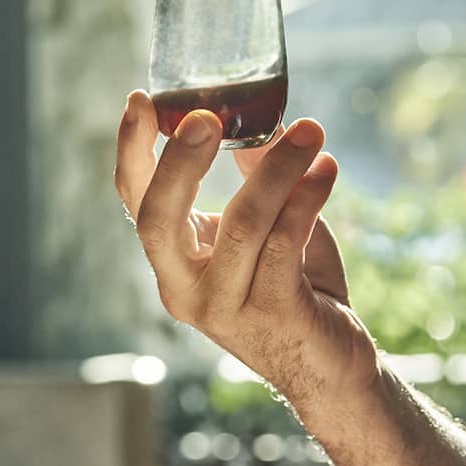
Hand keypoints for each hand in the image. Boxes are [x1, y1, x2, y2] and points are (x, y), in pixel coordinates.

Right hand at [114, 90, 379, 409]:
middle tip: (208, 115)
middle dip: (181, 162)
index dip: (133, 151)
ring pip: (241, 225)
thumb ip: (257, 177)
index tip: (142, 100)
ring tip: (311, 131)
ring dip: (278, 170)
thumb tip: (259, 116)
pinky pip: (284, 246)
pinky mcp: (273, 314)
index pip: (135, 200)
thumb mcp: (270, 224)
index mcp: (173, 261)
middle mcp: (184, 288)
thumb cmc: (297, 287)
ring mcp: (225, 306)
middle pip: (158, 218)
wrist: (332, 365)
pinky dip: (307, 201)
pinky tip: (327, 172)